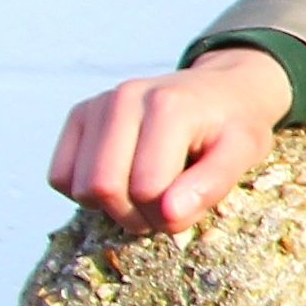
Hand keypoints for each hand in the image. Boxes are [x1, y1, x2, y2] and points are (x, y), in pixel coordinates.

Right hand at [51, 49, 295, 235]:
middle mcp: (125, 98)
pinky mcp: (79, 115)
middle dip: (136, 216)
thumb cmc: (235, 126)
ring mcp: (97, 104)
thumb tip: (169, 214)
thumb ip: (212, 184)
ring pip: (79, 186)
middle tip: (165, 210)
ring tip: (146, 195)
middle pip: (104, 188)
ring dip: (111, 208)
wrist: (223, 90)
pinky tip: (121, 183)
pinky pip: (60, 176)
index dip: (167, 215)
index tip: (189, 208)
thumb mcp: (244, 153)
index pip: (147, 189)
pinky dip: (86, 194)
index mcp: (168, 106)